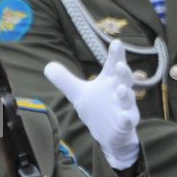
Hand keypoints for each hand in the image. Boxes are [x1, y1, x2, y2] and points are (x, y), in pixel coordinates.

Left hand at [44, 40, 139, 170]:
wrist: (109, 134)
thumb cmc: (98, 108)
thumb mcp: (78, 93)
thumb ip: (65, 80)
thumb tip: (48, 66)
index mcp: (109, 81)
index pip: (112, 64)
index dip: (115, 54)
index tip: (117, 42)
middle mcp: (119, 90)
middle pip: (123, 78)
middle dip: (123, 71)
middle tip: (120, 65)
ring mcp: (124, 106)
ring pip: (128, 98)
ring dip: (125, 93)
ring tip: (120, 89)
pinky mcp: (126, 122)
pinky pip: (128, 120)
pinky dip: (128, 118)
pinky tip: (125, 117)